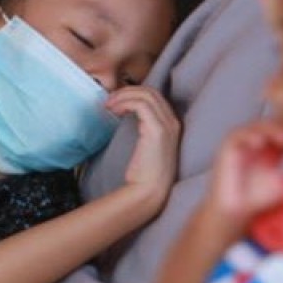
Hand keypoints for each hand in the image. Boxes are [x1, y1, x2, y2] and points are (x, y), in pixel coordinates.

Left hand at [106, 86, 179, 210]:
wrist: (149, 192)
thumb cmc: (144, 173)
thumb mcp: (145, 145)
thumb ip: (141, 127)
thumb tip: (124, 110)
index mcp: (172, 124)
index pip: (155, 97)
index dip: (134, 94)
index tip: (117, 101)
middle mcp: (173, 122)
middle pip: (151, 92)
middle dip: (127, 91)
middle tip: (110, 100)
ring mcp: (167, 125)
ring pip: (146, 95)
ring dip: (123, 95)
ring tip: (109, 105)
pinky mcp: (157, 130)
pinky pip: (140, 104)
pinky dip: (125, 102)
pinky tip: (114, 111)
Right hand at [211, 119, 282, 222]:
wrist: (238, 211)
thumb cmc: (262, 197)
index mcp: (272, 147)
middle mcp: (256, 141)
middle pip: (272, 124)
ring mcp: (242, 142)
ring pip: (256, 126)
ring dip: (270, 129)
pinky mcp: (227, 148)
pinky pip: (237, 135)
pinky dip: (248, 136)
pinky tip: (260, 142)